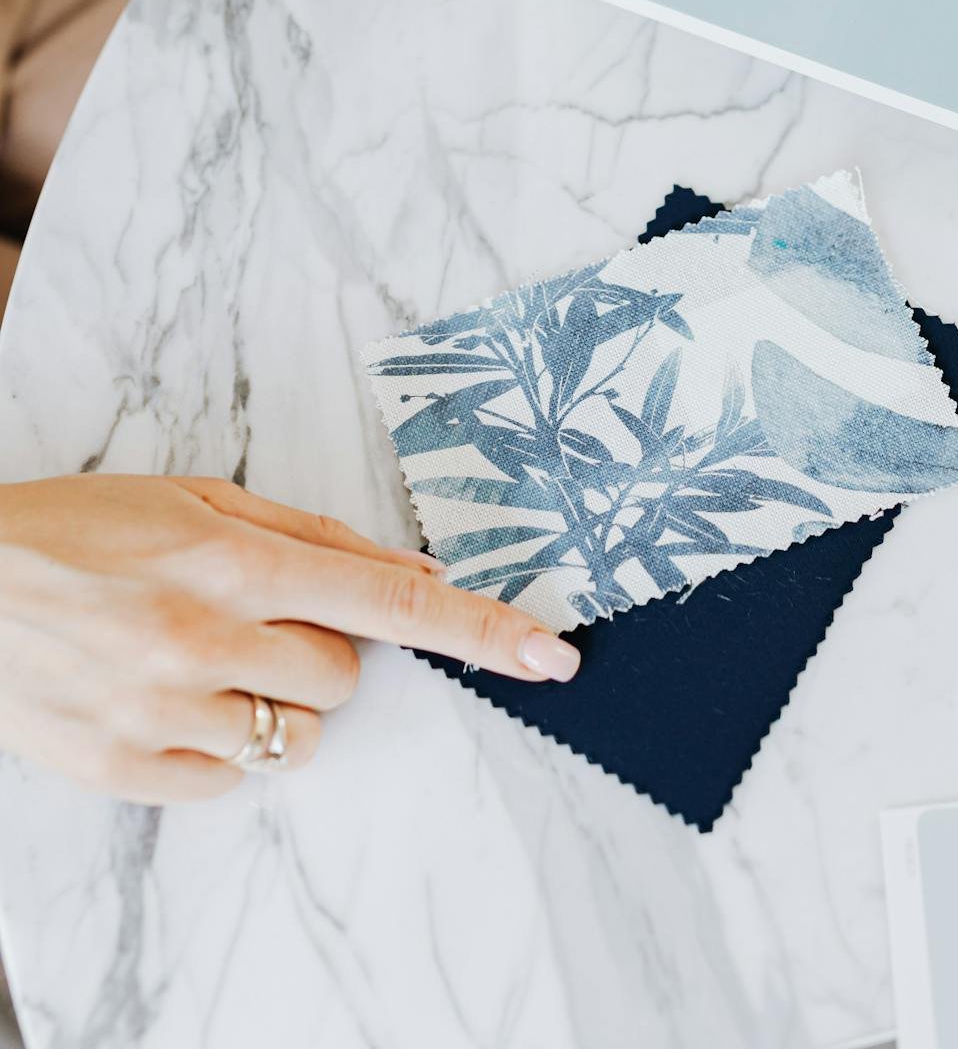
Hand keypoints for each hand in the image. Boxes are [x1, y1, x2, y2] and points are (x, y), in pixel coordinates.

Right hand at [0, 474, 578, 803]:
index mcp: (235, 563)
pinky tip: (166, 696)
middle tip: (251, 615)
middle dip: (318, 649)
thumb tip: (413, 569)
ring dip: (271, 700)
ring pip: (291, 736)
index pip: (390, 603)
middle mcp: (207, 640)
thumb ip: (313, 538)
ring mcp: (163, 713)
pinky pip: (225, 782)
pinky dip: (214, 745)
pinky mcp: (125, 770)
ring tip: (201, 655)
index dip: (479, 629)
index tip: (548, 652)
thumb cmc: (83, 528)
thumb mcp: (199, 501)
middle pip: (341, 677)